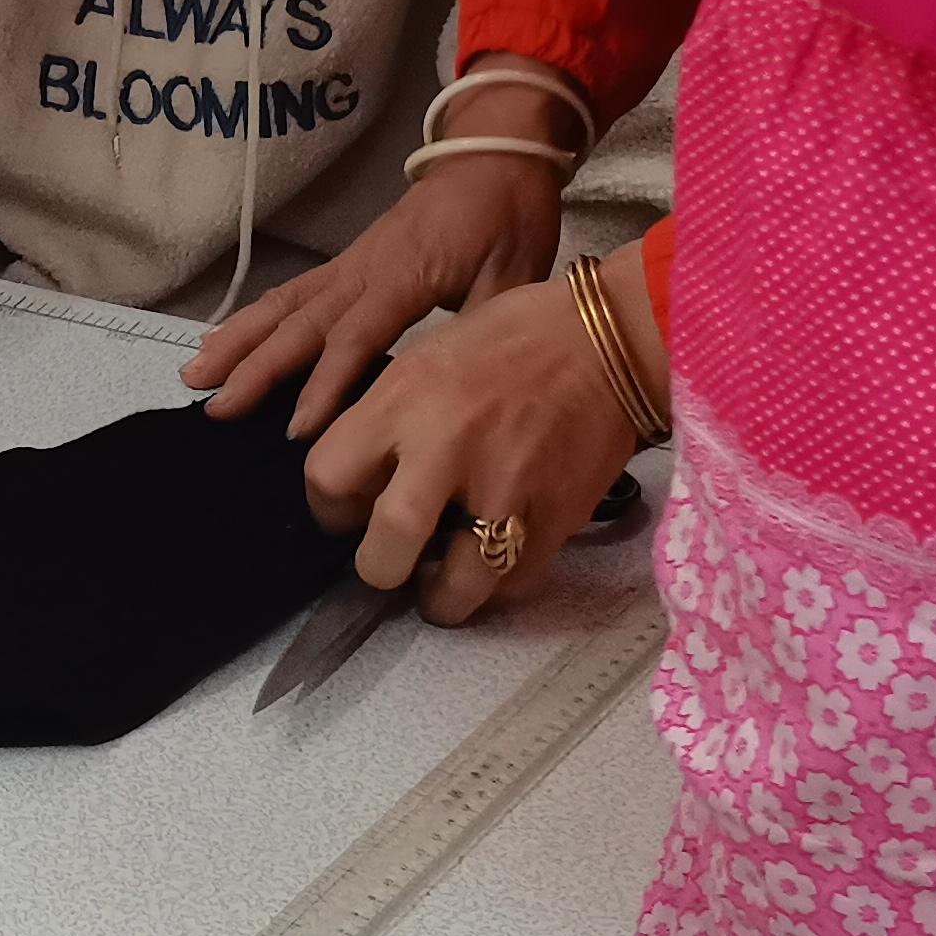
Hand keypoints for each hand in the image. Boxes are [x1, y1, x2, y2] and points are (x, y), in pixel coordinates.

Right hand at [189, 98, 575, 431]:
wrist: (496, 155)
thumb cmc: (510, 216)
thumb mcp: (515, 276)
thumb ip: (485, 332)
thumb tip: (461, 392)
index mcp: (404, 277)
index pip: (354, 337)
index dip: (325, 384)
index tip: (296, 431)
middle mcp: (363, 270)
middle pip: (301, 323)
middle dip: (255, 367)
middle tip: (214, 406)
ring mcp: (350, 264)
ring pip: (284, 305)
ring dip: (238, 340)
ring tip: (195, 374)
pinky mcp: (348, 262)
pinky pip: (292, 293)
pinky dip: (255, 317)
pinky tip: (225, 339)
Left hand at [306, 270, 637, 622]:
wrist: (609, 340)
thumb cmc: (514, 337)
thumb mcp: (428, 356)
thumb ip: (390, 415)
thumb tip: (363, 473)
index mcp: (403, 399)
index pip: (326, 476)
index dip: (330, 505)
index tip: (349, 511)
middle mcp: (445, 448)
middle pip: (383, 551)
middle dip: (378, 568)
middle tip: (389, 559)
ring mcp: (504, 490)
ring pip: (454, 587)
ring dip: (441, 598)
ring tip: (441, 585)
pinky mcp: (555, 519)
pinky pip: (513, 583)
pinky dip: (497, 585)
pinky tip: (492, 564)